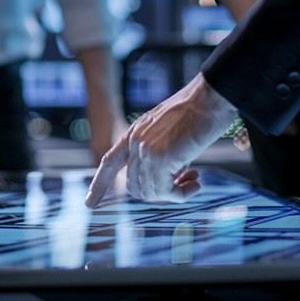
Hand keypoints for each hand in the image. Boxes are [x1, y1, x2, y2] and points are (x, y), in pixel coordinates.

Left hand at [85, 73, 236, 206]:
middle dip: (159, 192)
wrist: (210, 97)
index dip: (99, 184)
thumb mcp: (169, 132)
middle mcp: (135, 142)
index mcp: (134, 133)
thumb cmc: (198, 112)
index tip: (89, 203)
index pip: (109, 162)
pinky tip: (196, 184)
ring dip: (174, 194)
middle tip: (185, 183)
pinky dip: (181, 194)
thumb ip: (159, 152)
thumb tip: (167, 179)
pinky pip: (165, 191)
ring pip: (150, 192)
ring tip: (194, 180)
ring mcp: (145, 150)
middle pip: (135, 187)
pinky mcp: (161, 157)